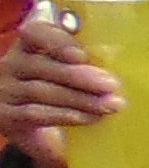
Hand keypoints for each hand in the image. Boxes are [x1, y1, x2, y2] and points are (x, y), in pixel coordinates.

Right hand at [0, 11, 121, 167]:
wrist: (43, 135)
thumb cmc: (65, 95)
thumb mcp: (75, 75)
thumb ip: (88, 64)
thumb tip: (117, 67)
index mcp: (29, 46)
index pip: (36, 32)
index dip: (57, 41)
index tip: (82, 55)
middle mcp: (12, 65)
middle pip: (42, 65)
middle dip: (80, 76)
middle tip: (112, 85)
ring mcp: (6, 91)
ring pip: (41, 91)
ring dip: (80, 98)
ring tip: (110, 105)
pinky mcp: (6, 117)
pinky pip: (35, 114)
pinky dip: (64, 115)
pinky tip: (88, 118)